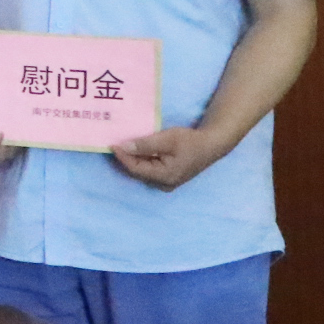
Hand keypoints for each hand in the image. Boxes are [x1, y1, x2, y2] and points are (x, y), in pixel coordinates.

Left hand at [114, 125, 228, 191]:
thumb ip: (145, 145)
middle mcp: (164, 183)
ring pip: (143, 171)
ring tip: (122, 145)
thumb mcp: (166, 139)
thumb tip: (124, 147)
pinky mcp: (169, 176)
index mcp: (164, 176)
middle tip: (113, 144)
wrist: (211, 145)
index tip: (111, 145)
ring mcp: (167, 182)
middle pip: (138, 171)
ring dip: (133, 159)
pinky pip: (150, 169)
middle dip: (126, 158)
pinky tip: (136, 150)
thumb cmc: (190, 141)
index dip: (122, 157)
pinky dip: (142, 160)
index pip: (136, 168)